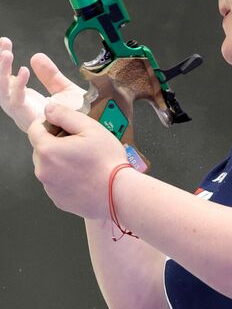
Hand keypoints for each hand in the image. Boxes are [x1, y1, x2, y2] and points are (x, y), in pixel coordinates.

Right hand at [0, 36, 85, 131]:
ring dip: (2, 71)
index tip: (5, 43)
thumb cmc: (76, 115)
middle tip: (4, 43)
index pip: (7, 77)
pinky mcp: (28, 119)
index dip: (3, 61)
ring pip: (3, 91)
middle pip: (1, 83)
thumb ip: (49, 74)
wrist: (89, 130)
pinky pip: (17, 101)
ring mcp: (22, 114)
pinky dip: (18, 85)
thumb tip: (36, 56)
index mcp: (25, 99)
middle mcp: (20, 106)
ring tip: (7, 53)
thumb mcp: (62, 89)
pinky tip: (24, 71)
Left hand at [27, 102, 130, 218]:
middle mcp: (42, 170)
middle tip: (81, 143)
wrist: (118, 193)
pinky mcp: (58, 199)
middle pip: (41, 148)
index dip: (50, 123)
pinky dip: (66, 177)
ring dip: (61, 160)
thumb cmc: (107, 161)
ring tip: (85, 161)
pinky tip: (85, 175)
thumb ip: (65, 115)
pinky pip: (56, 182)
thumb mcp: (91, 128)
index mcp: (48, 150)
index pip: (35, 129)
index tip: (66, 126)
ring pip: (49, 166)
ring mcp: (49, 187)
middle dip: (56, 143)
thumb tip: (49, 109)